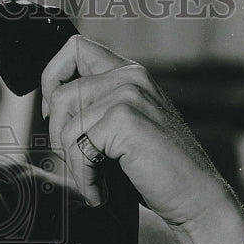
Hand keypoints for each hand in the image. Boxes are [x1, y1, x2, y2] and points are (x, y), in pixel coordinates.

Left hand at [41, 35, 243, 243]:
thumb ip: (95, 108)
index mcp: (129, 73)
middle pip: (60, 94)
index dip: (52, 78)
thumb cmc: (156, 169)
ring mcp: (129, 95)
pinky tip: (99, 190)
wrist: (194, 195)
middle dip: (58, 136)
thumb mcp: (122, 128)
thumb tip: (49, 108)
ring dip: (73, 163)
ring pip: (65, 126)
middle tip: (79, 163)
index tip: (54, 114)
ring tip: (94, 181)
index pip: (75, 48)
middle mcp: (131, 76)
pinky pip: (78, 148)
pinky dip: (83, 177)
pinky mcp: (125, 119)